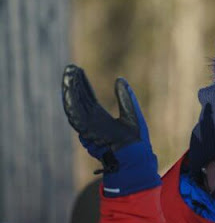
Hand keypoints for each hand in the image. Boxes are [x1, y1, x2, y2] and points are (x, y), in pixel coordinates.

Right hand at [62, 64, 160, 196]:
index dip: (82, 84)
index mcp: (98, 117)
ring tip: (69, 75)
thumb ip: (125, 97)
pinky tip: (70, 91)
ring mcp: (88, 127)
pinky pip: (77, 116)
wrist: (137, 154)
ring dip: (70, 91)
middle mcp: (90, 122)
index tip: (77, 70)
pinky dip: (72, 104)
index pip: (86, 97)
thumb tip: (119, 79)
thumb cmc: (134, 138)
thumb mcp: (131, 111)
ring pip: (74, 106)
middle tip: (70, 68)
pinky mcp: (89, 131)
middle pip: (78, 99)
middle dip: (73, 84)